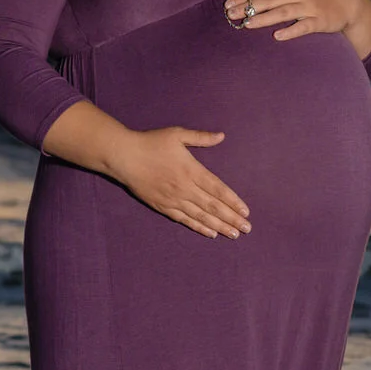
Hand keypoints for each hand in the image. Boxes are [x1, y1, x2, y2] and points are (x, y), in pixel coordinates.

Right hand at [105, 125, 250, 239]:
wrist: (123, 157)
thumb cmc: (151, 143)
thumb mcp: (177, 134)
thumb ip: (201, 138)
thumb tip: (221, 136)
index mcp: (191, 170)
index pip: (218, 189)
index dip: (233, 201)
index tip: (246, 212)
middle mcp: (185, 187)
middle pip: (213, 206)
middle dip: (231, 218)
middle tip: (247, 229)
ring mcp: (173, 199)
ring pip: (201, 216)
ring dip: (219, 226)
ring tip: (234, 234)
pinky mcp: (162, 206)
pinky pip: (184, 220)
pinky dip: (199, 227)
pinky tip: (211, 233)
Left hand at [224, 0, 370, 51]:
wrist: (348, 0)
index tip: (229, 3)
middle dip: (248, 6)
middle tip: (231, 15)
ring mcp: (310, 6)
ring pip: (283, 12)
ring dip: (264, 18)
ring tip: (247, 24)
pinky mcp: (320, 20)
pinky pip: (304, 26)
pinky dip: (291, 30)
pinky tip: (278, 36)